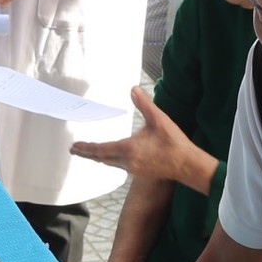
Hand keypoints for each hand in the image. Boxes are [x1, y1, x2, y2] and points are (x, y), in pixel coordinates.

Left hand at [70, 88, 218, 192]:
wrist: (186, 164)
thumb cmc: (173, 142)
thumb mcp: (159, 119)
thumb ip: (144, 104)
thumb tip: (132, 89)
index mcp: (128, 149)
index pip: (101, 149)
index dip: (86, 148)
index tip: (74, 147)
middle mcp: (127, 161)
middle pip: (102, 158)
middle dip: (88, 154)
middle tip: (74, 150)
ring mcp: (133, 169)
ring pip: (110, 163)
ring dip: (99, 157)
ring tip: (89, 153)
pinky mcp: (140, 172)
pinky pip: (119, 166)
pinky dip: (110, 160)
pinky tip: (111, 157)